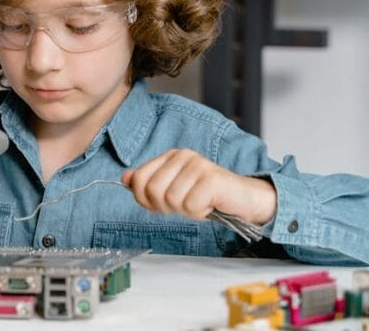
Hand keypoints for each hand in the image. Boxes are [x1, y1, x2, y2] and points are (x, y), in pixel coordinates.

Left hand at [121, 148, 275, 224]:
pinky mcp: (212, 178)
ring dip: (186, 210)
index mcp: (170, 156)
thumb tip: (125, 179)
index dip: (145, 199)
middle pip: (153, 191)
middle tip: (185, 204)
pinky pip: (191, 206)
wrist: (242, 199)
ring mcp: (198, 165)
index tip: (162, 204)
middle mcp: (183, 156)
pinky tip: (209, 204)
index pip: (139, 179)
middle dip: (167, 207)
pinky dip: (199, 213)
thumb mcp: (173, 190)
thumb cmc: (206, 196)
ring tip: (200, 202)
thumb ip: (148, 184)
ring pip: (172, 200)